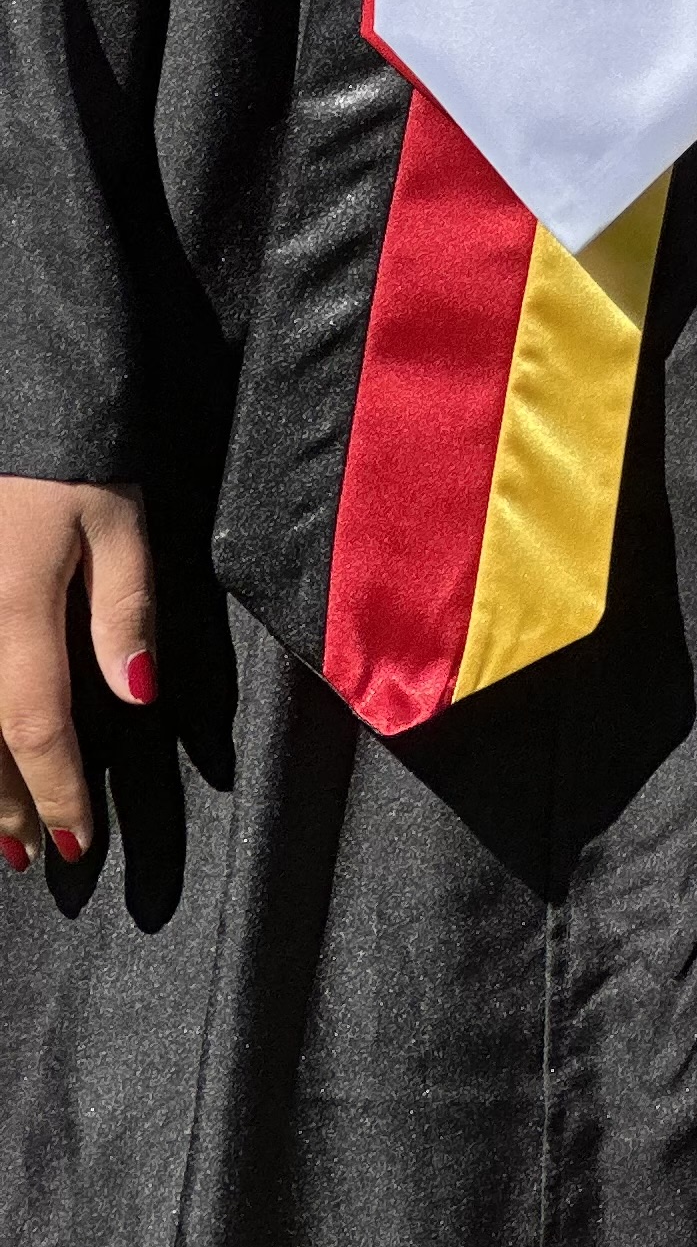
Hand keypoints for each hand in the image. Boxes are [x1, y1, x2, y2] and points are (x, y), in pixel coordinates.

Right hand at [0, 476, 156, 871]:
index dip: (57, 789)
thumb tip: (134, 696)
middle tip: (34, 853)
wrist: (21, 393)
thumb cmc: (74, 452)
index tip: (79, 838)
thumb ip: (124, 606)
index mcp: (14, 609)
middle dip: (7, 804)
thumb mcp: (117, 516)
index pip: (36, 726)